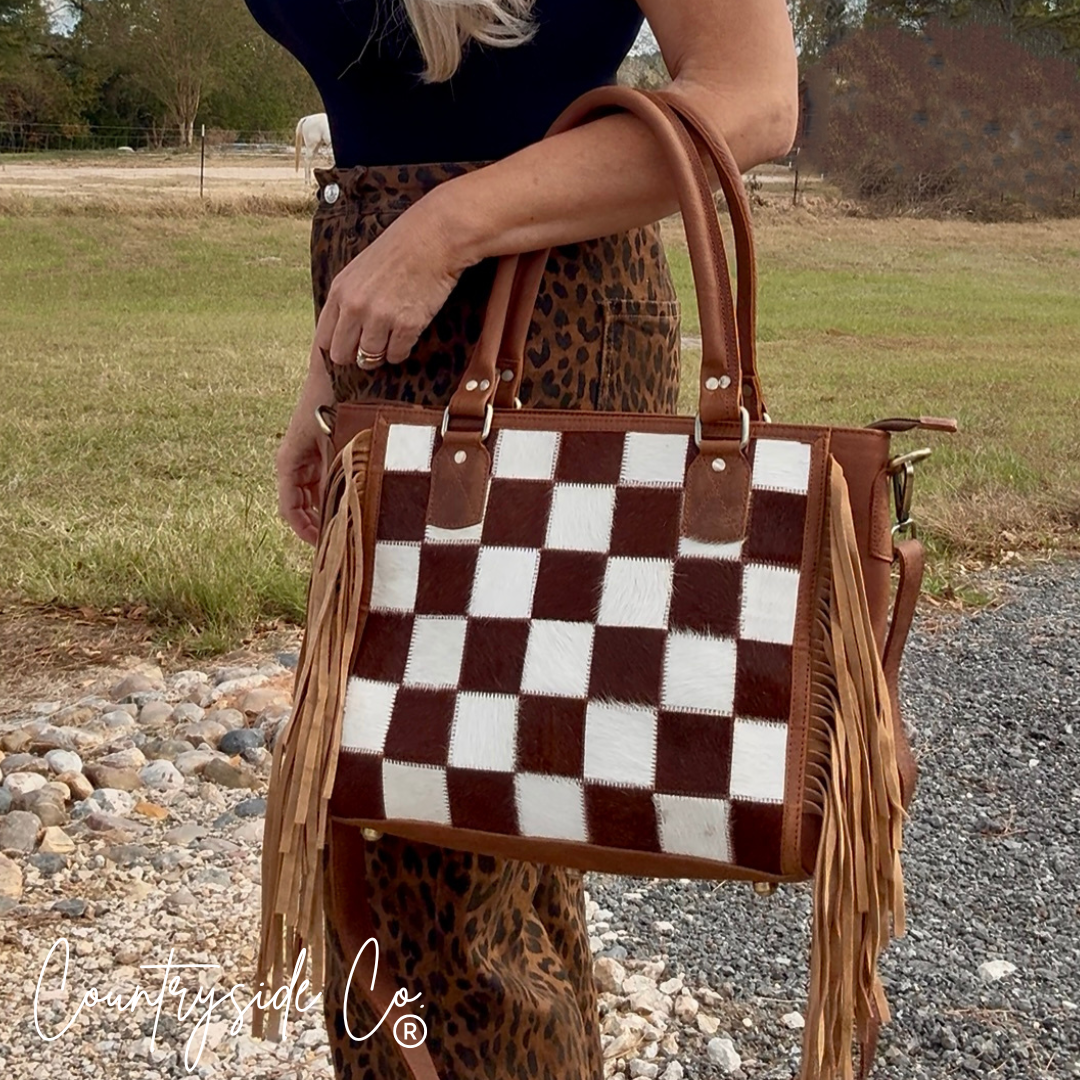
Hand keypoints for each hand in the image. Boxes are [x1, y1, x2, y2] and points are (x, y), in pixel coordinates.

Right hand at [277, 357, 332, 545]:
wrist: (340, 371)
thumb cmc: (334, 405)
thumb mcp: (338, 447)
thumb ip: (336, 479)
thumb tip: (344, 513)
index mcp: (288, 462)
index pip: (288, 508)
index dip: (303, 530)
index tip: (321, 546)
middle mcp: (294, 462)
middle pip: (300, 506)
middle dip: (317, 525)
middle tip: (339, 543)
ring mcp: (307, 457)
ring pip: (313, 495)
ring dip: (326, 511)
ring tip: (348, 527)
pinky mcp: (321, 452)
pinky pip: (323, 481)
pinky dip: (334, 494)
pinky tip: (353, 504)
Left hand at [315, 193, 467, 367]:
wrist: (434, 238)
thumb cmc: (399, 250)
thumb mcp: (359, 270)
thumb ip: (348, 298)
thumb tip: (344, 330)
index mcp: (340, 291)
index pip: (324, 338)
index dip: (337, 346)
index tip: (350, 346)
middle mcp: (355, 307)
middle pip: (342, 354)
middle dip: (355, 356)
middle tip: (371, 350)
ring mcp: (380, 318)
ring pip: (370, 358)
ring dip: (381, 354)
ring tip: (391, 341)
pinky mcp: (406, 325)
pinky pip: (397, 355)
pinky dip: (401, 351)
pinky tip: (407, 337)